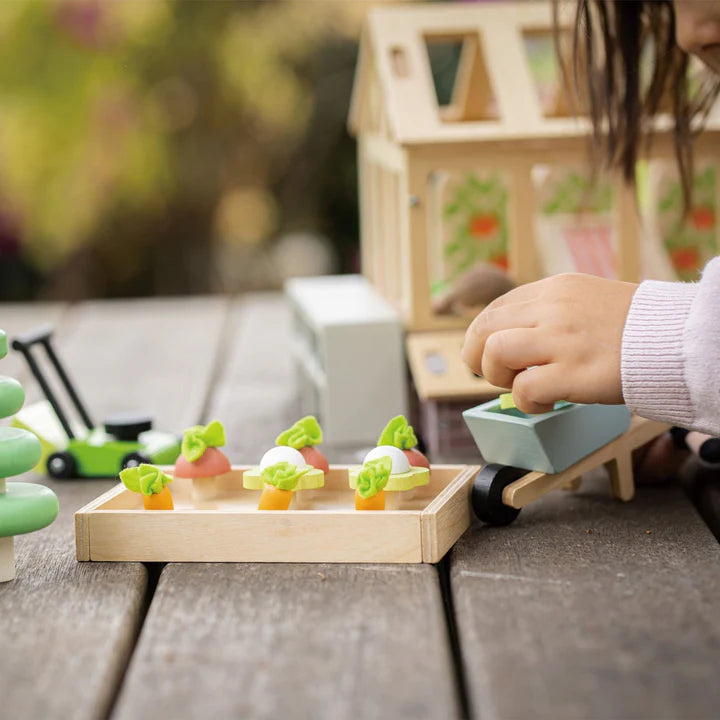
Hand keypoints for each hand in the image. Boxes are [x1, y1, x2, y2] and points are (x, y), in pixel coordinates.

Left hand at [461, 273, 637, 413]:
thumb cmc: (631, 328)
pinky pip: (524, 390)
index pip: (495, 309)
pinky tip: (546, 404)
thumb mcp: (585, 301)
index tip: (488, 354)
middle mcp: (553, 308)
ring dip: (499, 377)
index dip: (483, 336)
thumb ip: (548, 313)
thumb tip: (509, 339)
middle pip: (483, 328)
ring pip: (495, 353)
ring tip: (522, 386)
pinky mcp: (574, 373)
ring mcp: (562, 340)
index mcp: (554, 289)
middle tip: (497, 374)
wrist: (676, 339)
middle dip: (477, 356)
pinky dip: (527, 403)